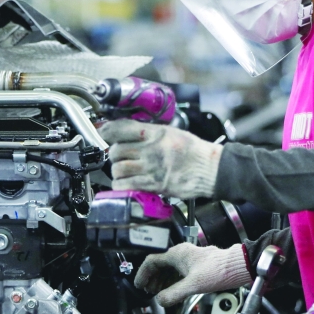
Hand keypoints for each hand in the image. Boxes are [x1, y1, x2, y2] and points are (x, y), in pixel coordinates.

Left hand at [99, 119, 222, 198]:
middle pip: (116, 150)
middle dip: (114, 154)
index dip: (107, 131)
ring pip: (118, 168)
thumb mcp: (171, 132)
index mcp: (155, 133)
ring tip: (124, 170)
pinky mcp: (153, 184)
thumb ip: (148, 132)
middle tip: (119, 157)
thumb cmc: (192, 150)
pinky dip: (121, 184)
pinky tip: (125, 182)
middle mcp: (151, 149)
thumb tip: (126, 132)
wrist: (210, 169)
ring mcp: (151, 168)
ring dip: (117, 171)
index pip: (121, 128)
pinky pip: (126, 185)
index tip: (104, 133)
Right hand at [135, 243, 251, 306]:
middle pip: (159, 265)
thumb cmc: (218, 270)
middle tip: (147, 291)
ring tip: (158, 292)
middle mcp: (181, 254)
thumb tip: (160, 301)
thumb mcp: (193, 285)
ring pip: (169, 268)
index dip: (142, 274)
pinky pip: (178, 272)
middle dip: (152, 278)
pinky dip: (172, 281)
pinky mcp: (197, 265)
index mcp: (176, 254)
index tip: (139, 285)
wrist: (238, 266)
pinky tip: (174, 290)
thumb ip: (174, 294)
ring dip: (162, 280)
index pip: (151, 261)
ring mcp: (189, 259)